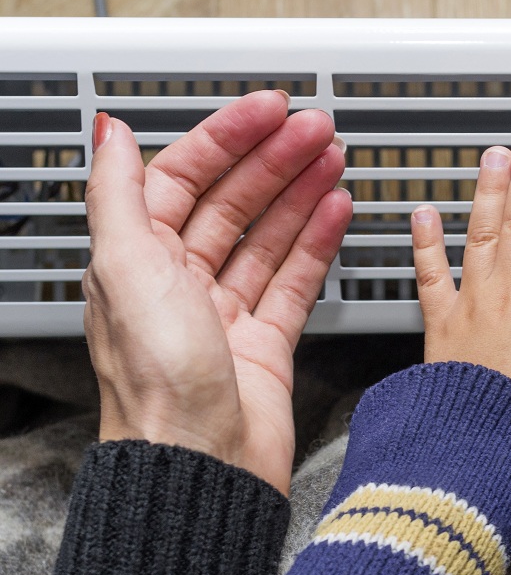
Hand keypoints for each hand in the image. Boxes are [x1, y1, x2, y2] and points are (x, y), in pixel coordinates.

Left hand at [83, 91, 351, 494]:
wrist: (203, 463)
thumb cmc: (157, 383)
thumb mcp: (124, 269)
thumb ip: (119, 195)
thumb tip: (110, 134)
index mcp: (138, 260)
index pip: (184, 177)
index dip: (226, 138)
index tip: (266, 112)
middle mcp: (180, 283)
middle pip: (233, 202)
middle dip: (275, 160)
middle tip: (315, 130)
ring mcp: (226, 313)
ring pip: (269, 237)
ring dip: (301, 193)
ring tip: (333, 160)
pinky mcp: (267, 342)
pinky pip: (297, 280)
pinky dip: (318, 243)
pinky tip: (335, 213)